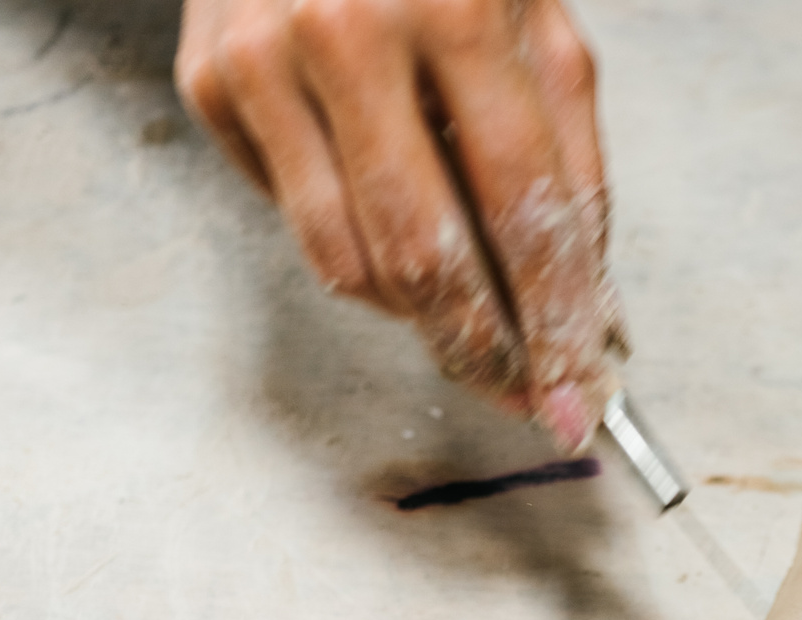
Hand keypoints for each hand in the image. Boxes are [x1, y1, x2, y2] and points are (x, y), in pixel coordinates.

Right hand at [177, 0, 622, 449]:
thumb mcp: (536, 18)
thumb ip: (571, 161)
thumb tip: (592, 312)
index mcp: (452, 6)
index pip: (520, 207)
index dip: (555, 320)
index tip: (578, 398)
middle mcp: (346, 32)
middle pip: (422, 260)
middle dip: (482, 350)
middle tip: (522, 393)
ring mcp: (262, 60)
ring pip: (346, 265)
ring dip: (418, 317)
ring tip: (463, 309)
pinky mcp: (208, 84)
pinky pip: (294, 220)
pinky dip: (352, 243)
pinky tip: (383, 198)